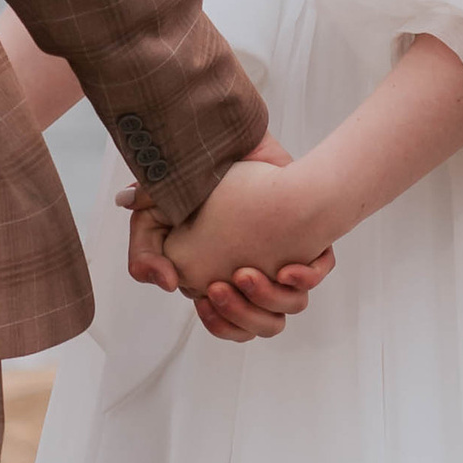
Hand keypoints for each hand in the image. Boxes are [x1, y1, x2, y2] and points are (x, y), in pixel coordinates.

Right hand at [160, 152, 335, 313]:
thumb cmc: (191, 179)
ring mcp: (283, 258)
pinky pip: (318, 271)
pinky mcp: (308, 238)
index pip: (229, 323)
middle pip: (261, 325)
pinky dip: (304, 276)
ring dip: (268, 298)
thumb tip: (165, 283)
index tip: (205, 298)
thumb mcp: (152, 214)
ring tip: (245, 273)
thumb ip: (144, 251)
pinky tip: (286, 267)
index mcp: (223, 276)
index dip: (218, 320)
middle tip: (221, 286)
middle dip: (242, 314)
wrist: (223, 137)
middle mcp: (257, 273)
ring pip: (290, 306)